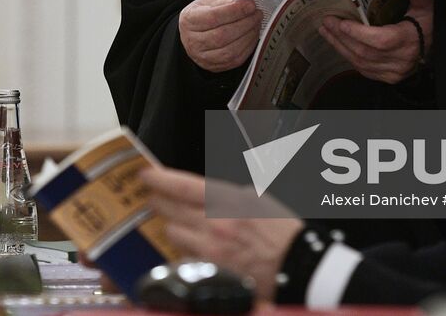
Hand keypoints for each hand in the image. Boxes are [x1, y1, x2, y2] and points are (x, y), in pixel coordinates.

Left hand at [142, 167, 302, 301]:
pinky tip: (187, 248)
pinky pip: (183, 258)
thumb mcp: (258, 199)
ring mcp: (210, 250)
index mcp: (228, 200)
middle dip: (159, 201)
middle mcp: (215, 224)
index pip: (184, 185)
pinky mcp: (210, 272)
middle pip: (170, 208)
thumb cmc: (283, 232)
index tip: (146, 174)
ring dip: (172, 227)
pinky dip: (182, 252)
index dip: (160, 178)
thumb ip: (230, 195)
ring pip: (172, 233)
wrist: (299, 266)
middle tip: (154, 198)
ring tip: (175, 224)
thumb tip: (208, 193)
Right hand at [179, 0, 259, 71]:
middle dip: (245, 23)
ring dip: (249, 36)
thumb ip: (225, 2)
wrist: (192, 34)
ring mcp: (203, 57)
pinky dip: (248, 47)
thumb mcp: (208, 2)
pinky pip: (236, 60)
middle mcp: (193, 41)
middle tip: (257, 14)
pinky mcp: (215, 66)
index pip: (213, 17)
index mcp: (189, 21)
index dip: (235, 11)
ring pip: (230, 50)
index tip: (250, 5)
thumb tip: (244, 5)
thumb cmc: (202, 16)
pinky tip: (252, 36)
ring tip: (256, 24)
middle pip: (223, 35)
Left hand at [319, 0, 434, 82]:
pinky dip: (347, 55)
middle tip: (327, 21)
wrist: (433, 51)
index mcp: (409, 41)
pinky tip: (337, 43)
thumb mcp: (425, 8)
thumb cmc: (425, 27)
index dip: (359, 33)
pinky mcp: (386, 77)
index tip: (341, 22)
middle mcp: (400, 60)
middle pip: (365, 51)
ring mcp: (392, 72)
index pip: (381, 40)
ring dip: (339, 46)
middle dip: (342, 36)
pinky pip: (362, 69)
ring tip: (325, 30)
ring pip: (360, 62)